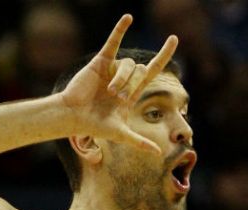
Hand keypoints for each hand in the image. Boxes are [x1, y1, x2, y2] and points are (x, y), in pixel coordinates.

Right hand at [58, 14, 177, 153]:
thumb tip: (157, 154)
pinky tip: (128, 17)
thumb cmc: (95, 126)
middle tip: (119, 98)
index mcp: (132, 92)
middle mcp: (124, 78)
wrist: (74, 116)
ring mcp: (113, 69)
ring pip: (128, 64)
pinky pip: (113, 42)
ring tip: (111, 92)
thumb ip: (139, 142)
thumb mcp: (121, 134)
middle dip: (133, 85)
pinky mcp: (101, 62)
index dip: (164, 56)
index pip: (153, 71)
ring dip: (122, 79)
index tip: (174, 40)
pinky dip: (120, 30)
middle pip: (141, 71)